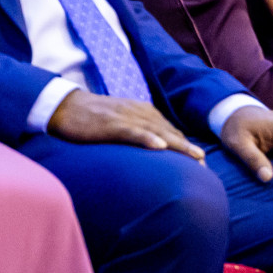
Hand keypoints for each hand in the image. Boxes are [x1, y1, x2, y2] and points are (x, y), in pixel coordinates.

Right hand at [46, 89, 203, 159]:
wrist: (66, 106)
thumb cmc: (94, 119)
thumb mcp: (123, 125)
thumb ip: (139, 133)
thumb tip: (154, 150)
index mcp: (146, 114)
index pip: (172, 132)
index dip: (186, 147)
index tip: (201, 164)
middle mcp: (142, 113)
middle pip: (171, 133)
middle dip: (189, 149)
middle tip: (205, 165)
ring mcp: (127, 117)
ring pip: (159, 132)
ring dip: (178, 145)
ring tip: (196, 157)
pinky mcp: (112, 123)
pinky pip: (133, 131)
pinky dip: (148, 138)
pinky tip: (160, 147)